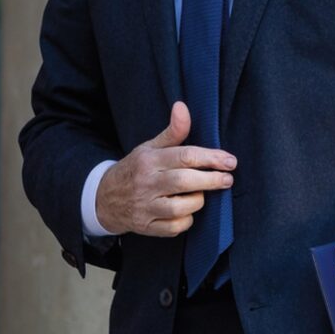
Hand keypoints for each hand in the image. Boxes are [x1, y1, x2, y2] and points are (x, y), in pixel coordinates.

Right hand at [95, 101, 235, 236]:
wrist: (104, 199)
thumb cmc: (136, 169)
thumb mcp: (150, 147)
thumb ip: (172, 131)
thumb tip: (182, 106)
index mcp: (149, 160)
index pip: (184, 156)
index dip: (211, 158)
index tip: (230, 161)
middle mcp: (146, 183)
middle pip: (185, 182)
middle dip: (211, 180)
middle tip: (228, 178)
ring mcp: (145, 207)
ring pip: (181, 207)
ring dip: (198, 201)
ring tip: (201, 193)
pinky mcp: (147, 226)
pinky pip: (175, 227)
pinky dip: (186, 220)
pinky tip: (187, 210)